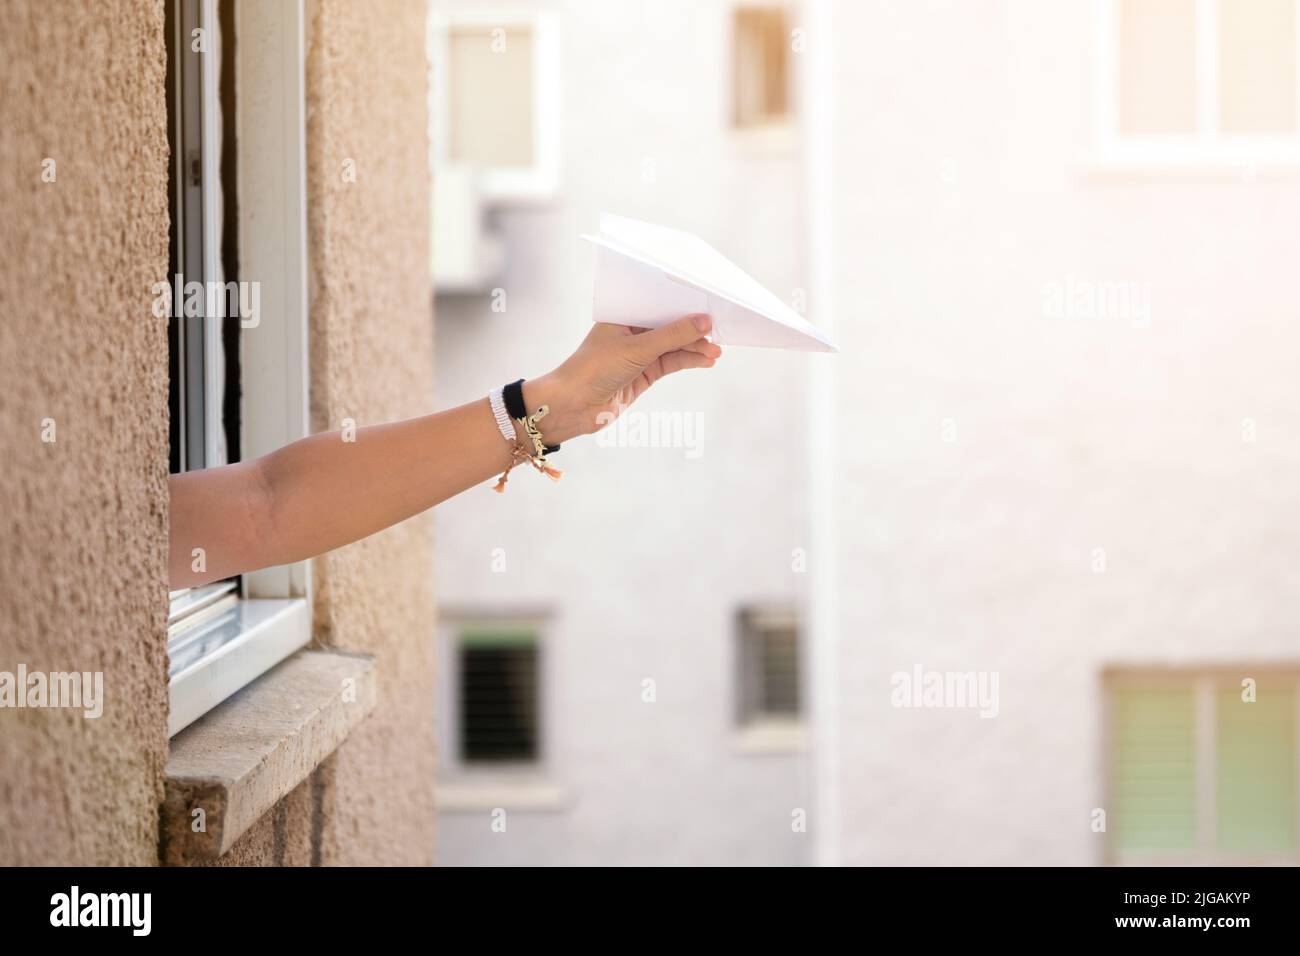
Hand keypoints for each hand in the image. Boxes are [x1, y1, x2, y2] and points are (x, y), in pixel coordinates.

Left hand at [521, 314, 720, 445]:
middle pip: (670, 325)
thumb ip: (673, 335)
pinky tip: (706, 360)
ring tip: (716, 351)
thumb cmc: (593, 369)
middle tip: (719, 331)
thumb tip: (705, 322)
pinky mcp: (644, 374)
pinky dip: (689, 361)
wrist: (572, 407)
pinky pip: (672, 363)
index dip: (684, 304)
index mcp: (623, 315)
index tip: (710, 305)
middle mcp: (631, 331)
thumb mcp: (637, 349)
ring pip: (674, 346)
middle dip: (694, 329)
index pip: (659, 303)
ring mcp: (639, 353)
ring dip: (695, 348)